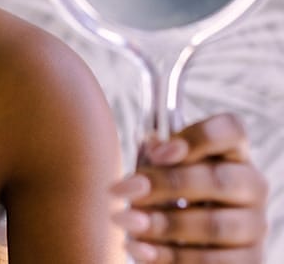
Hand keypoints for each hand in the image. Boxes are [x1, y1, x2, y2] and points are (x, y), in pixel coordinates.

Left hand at [110, 113, 267, 262]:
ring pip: (213, 224)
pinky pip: (211, 262)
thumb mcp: (163, 170)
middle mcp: (251, 186)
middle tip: (126, 189)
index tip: (157, 152)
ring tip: (125, 220)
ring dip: (163, 224)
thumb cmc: (171, 195)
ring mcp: (254, 226)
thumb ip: (159, 156)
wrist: (184, 243)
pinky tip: (138, 248)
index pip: (230, 130)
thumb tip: (154, 145)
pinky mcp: (249, 261)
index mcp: (232, 154)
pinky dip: (169, 256)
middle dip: (165, 184)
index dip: (196, 137)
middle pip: (218, 179)